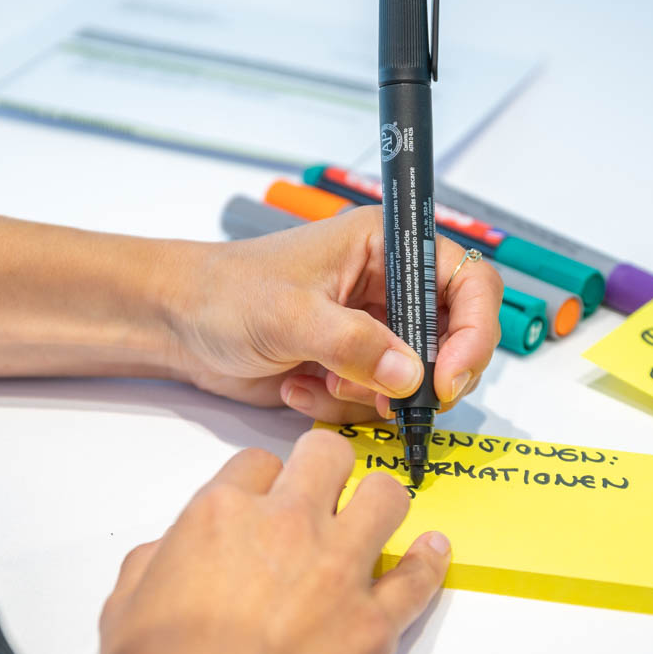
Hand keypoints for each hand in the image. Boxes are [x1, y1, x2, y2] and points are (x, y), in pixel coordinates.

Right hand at [96, 429, 451, 653]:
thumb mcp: (125, 604)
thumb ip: (156, 561)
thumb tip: (173, 553)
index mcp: (221, 514)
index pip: (256, 463)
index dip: (262, 484)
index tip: (266, 504)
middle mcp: (287, 527)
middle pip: (327, 457)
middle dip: (325, 468)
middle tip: (324, 493)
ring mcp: (338, 572)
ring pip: (385, 497)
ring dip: (380, 502)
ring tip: (375, 519)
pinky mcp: (374, 624)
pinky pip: (418, 578)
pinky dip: (429, 561)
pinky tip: (432, 551)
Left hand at [172, 207, 502, 421]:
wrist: (179, 324)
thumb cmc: (225, 293)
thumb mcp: (290, 314)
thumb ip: (354, 344)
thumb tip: (410, 374)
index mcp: (385, 246)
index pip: (469, 281)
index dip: (473, 331)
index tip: (449, 377)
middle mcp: (388, 286)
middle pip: (453, 339)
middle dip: (423, 378)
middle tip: (386, 399)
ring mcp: (372, 330)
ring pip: (415, 380)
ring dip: (372, 396)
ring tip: (322, 382)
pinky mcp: (352, 367)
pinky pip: (376, 402)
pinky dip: (341, 407)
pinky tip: (297, 386)